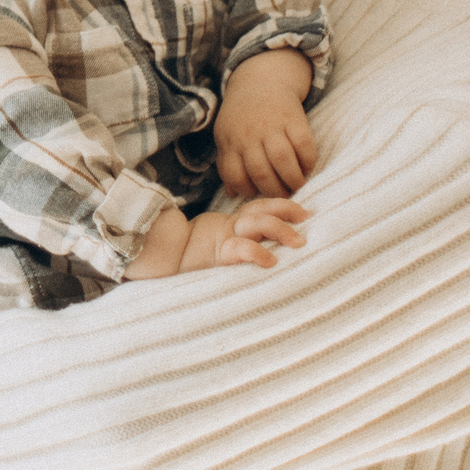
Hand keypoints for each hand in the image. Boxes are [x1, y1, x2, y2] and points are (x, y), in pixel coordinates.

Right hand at [178, 197, 308, 272]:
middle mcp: (230, 229)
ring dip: (280, 229)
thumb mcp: (219, 250)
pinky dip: (257, 253)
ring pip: (256, 223)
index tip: (306, 212)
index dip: (282, 206)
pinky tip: (270, 261)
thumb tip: (274, 248)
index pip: (259, 207)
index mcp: (231, 225)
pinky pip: (241, 249)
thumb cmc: (191, 261)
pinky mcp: (218, 253)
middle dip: (286, 211)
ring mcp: (223, 238)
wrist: (162, 262)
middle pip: (261, 210)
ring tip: (299, 242)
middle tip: (307, 218)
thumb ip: (240, 243)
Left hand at [215, 51, 318, 196]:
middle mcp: (249, 134)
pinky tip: (307, 167)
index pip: (234, 174)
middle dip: (274, 190)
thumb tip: (233, 194)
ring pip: (282, 160)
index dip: (246, 190)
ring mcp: (272, 125)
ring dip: (292, 179)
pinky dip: (308, 161)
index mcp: (230, 140)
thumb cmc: (242, 117)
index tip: (257, 194)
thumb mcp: (227, 136)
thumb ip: (228, 164)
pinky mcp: (294, 118)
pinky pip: (304, 145)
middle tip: (283, 195)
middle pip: (261, 172)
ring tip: (296, 185)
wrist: (261, 81)